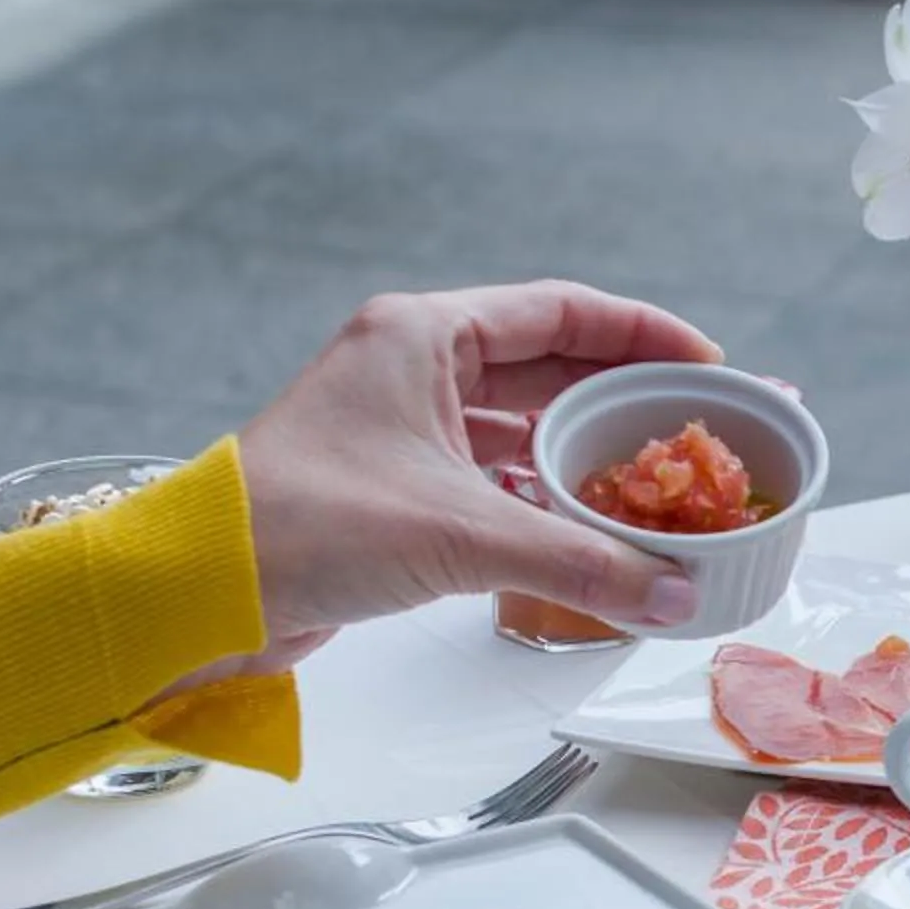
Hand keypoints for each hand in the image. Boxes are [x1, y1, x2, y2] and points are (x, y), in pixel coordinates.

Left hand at [235, 281, 726, 643]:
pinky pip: (499, 478)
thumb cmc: (299, 526)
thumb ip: (579, 562)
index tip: (709, 366)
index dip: (645, 336)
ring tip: (661, 482)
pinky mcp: (399, 489)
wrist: (199, 591)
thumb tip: (674, 596)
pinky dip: (549, 500)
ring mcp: (404, 428)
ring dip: (591, 455)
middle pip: (553, 368)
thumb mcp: (460, 535)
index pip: (562, 312)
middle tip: (701, 428)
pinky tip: (594, 530)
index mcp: (423, 335)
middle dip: (630, 400)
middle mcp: (414, 368)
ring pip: (526, 426)